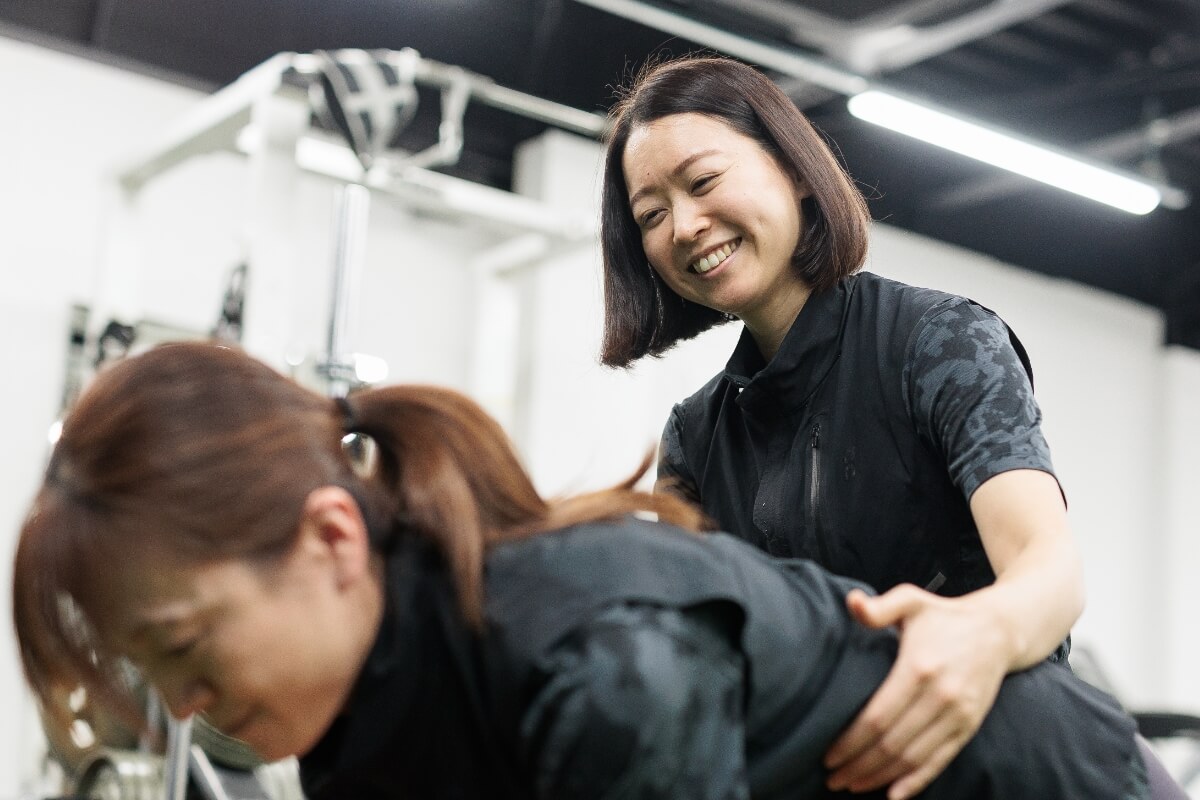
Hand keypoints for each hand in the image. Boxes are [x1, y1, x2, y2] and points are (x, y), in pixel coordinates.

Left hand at [823, 585, 1009, 799]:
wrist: (999, 630)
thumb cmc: (943, 615)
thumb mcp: (911, 601)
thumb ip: (879, 606)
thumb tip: (852, 602)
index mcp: (919, 668)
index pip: (878, 717)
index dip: (851, 741)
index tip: (828, 754)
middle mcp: (941, 696)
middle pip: (892, 743)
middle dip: (859, 765)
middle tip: (832, 777)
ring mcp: (958, 715)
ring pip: (913, 757)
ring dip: (880, 776)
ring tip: (852, 785)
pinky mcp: (969, 726)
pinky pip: (940, 760)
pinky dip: (916, 781)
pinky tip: (893, 795)